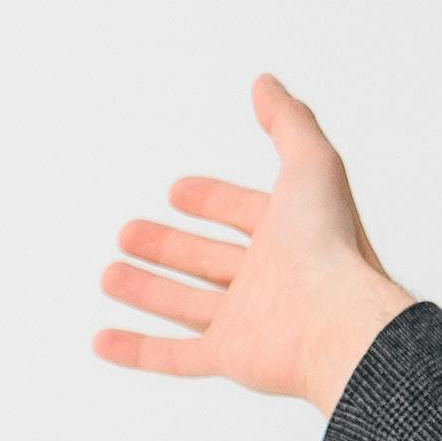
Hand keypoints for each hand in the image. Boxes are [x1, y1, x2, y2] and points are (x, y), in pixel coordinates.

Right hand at [91, 73, 418, 415]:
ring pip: (186, 305)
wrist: (338, 321)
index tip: (177, 191)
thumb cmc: (329, 245)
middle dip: (168, 246)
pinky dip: (136, 349)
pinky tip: (103, 339)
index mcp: (290, 235)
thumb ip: (288, 123)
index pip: (243, 212)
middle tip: (128, 233)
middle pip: (207, 260)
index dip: (212, 199)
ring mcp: (249, 322)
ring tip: (110, 275)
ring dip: (147, 290)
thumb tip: (266, 83)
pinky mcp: (231, 357)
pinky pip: (174, 357)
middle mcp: (269, 279)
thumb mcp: (311, 165)